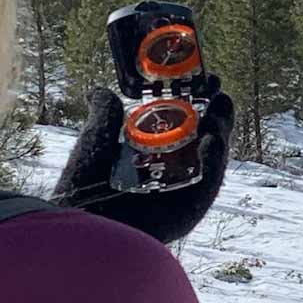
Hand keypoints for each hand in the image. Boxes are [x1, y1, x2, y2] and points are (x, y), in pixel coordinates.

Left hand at [51, 78, 233, 243]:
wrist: (82, 222)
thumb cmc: (83, 186)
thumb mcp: (96, 139)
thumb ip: (104, 114)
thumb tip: (99, 90)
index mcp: (151, 158)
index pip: (181, 126)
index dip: (194, 103)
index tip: (202, 80)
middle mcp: (170, 176)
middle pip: (203, 139)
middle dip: (215, 112)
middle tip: (218, 88)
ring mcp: (183, 193)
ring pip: (212, 158)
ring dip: (220, 129)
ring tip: (220, 104)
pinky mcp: (191, 210)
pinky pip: (210, 183)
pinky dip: (215, 160)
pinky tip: (212, 138)